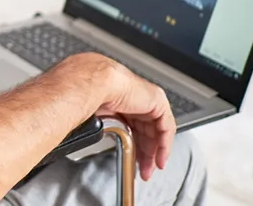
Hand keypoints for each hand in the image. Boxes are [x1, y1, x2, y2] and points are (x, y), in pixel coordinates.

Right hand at [85, 55, 175, 181]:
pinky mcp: (157, 101)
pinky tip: (160, 158)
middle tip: (142, 169)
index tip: (132, 160)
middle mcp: (135, 98)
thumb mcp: (94, 117)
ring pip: (157, 130)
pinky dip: (165, 145)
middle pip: (146, 130)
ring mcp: (147, 98)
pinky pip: (166, 127)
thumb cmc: (86, 93)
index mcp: (119, 98)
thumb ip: (99, 126)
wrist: (93, 82)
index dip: (134, 145)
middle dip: (145, 153)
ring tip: (150, 168)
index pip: (132, 125)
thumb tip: (90, 139)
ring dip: (155, 152)